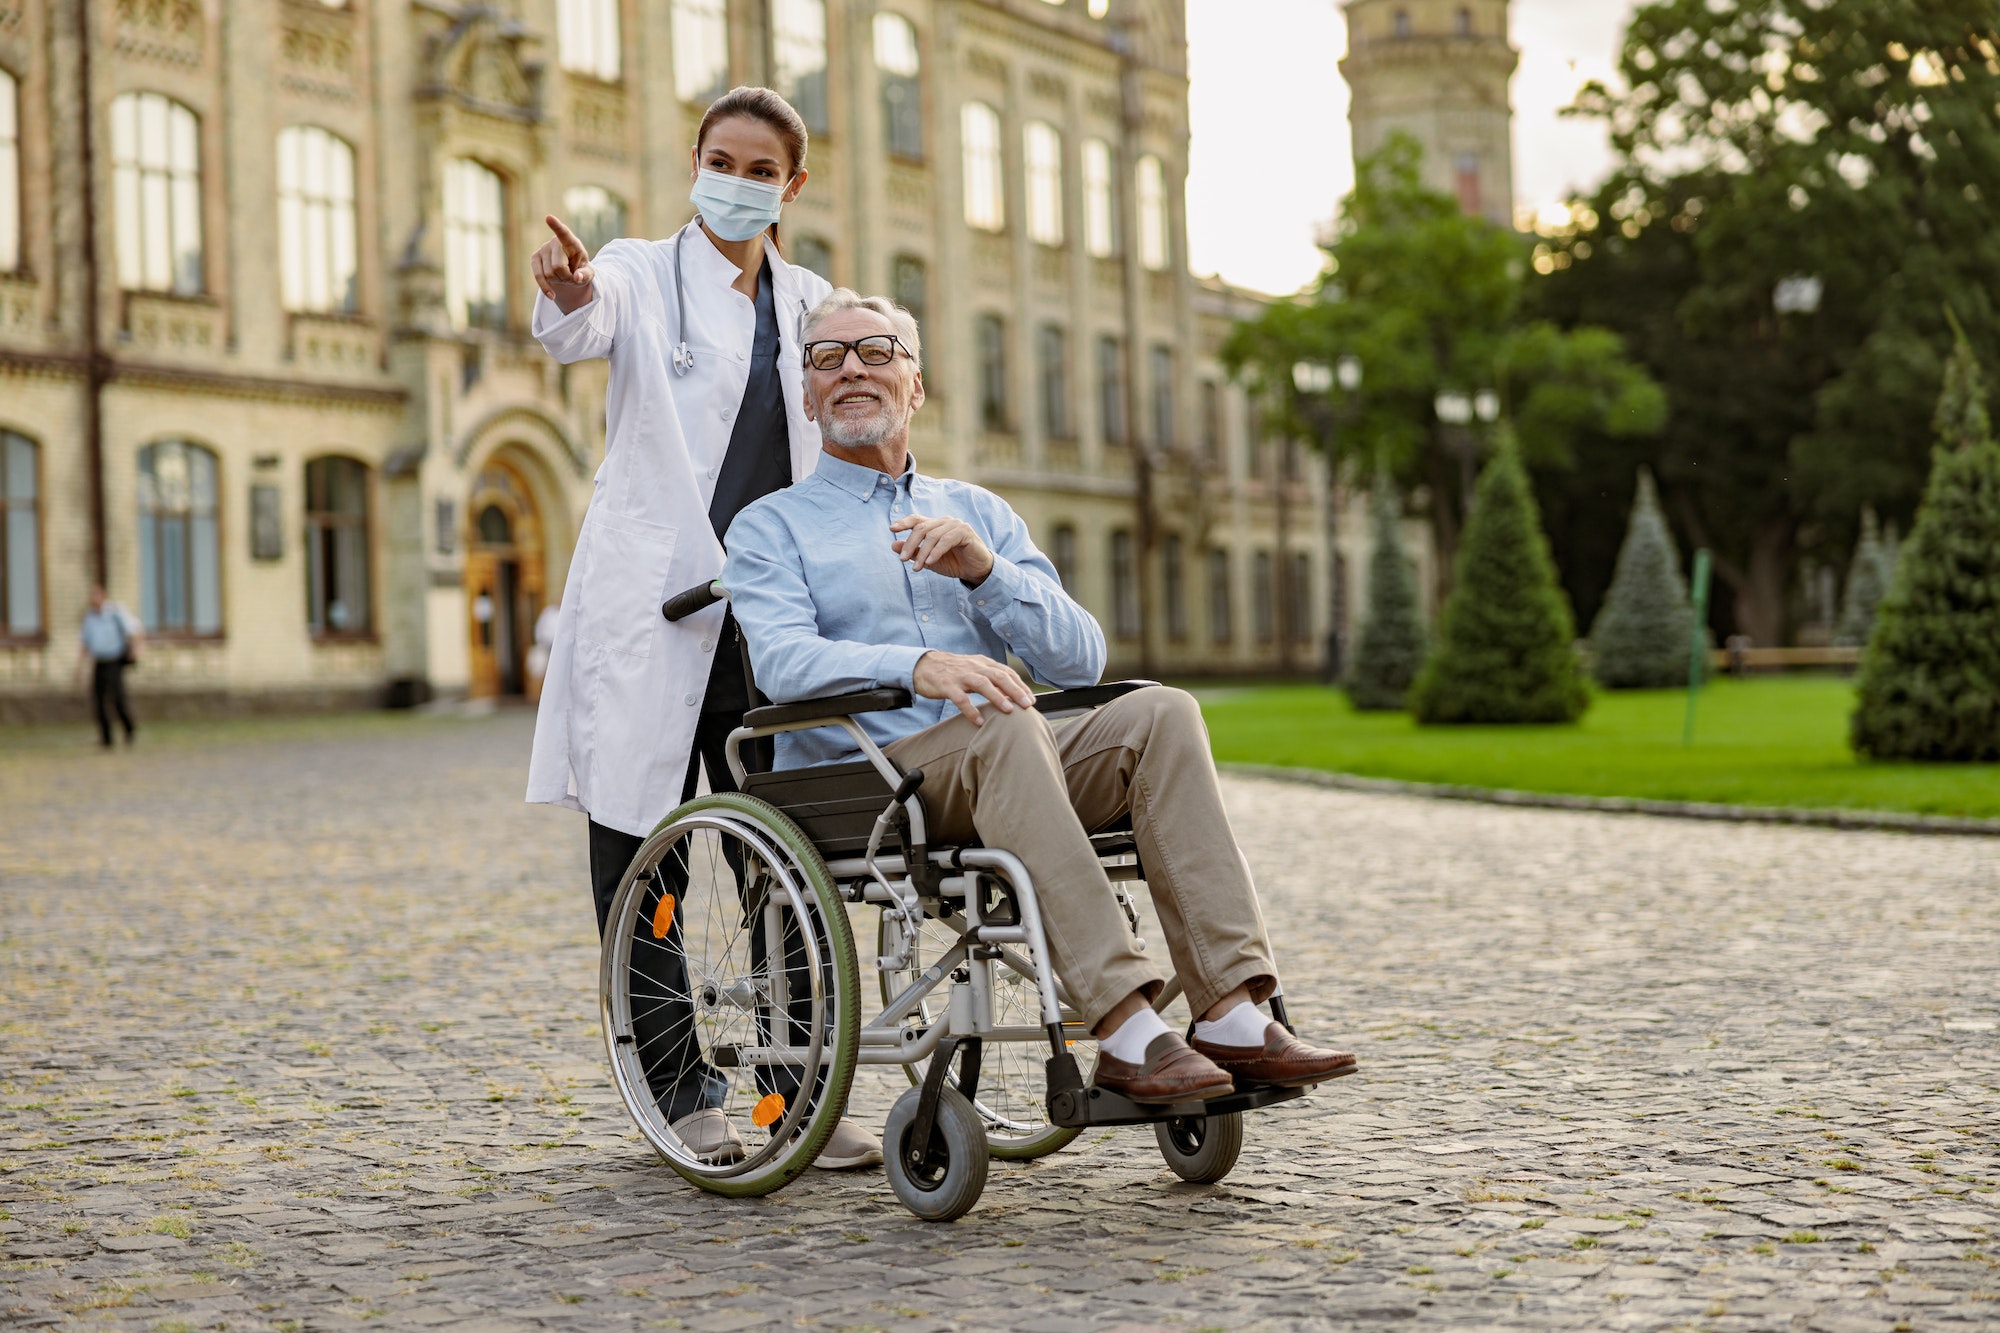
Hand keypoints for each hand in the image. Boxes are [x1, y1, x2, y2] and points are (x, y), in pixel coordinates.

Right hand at [531, 216, 595, 314]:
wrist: (569, 273)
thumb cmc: (580, 270)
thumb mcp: (588, 274)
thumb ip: (585, 275)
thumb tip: (576, 278)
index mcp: (571, 242)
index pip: (564, 234)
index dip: (556, 226)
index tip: (548, 218)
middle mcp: (554, 242)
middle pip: (558, 266)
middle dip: (566, 277)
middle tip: (571, 276)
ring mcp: (543, 249)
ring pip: (548, 274)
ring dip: (558, 281)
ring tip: (563, 276)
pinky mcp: (534, 258)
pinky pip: (538, 276)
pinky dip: (545, 288)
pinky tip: (552, 295)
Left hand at [891, 514, 993, 584]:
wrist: (976, 570)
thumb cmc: (954, 563)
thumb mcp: (929, 560)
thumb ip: (913, 552)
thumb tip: (893, 545)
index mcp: (936, 525)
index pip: (918, 519)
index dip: (904, 522)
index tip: (892, 529)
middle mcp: (945, 521)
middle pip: (922, 527)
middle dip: (910, 543)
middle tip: (902, 559)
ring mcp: (956, 525)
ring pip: (933, 535)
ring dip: (923, 553)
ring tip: (917, 568)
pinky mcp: (965, 532)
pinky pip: (946, 540)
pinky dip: (937, 552)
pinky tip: (930, 562)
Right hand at [912, 651, 1036, 725]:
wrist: (923, 665)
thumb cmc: (952, 671)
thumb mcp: (974, 670)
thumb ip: (991, 679)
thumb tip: (1011, 695)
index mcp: (982, 663)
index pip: (1006, 673)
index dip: (1020, 686)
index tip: (1031, 699)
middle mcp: (974, 667)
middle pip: (999, 676)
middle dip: (1015, 691)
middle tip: (1027, 705)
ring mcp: (960, 675)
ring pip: (982, 684)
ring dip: (997, 697)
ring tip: (1009, 710)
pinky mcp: (946, 685)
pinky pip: (960, 698)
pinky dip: (971, 709)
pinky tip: (979, 721)